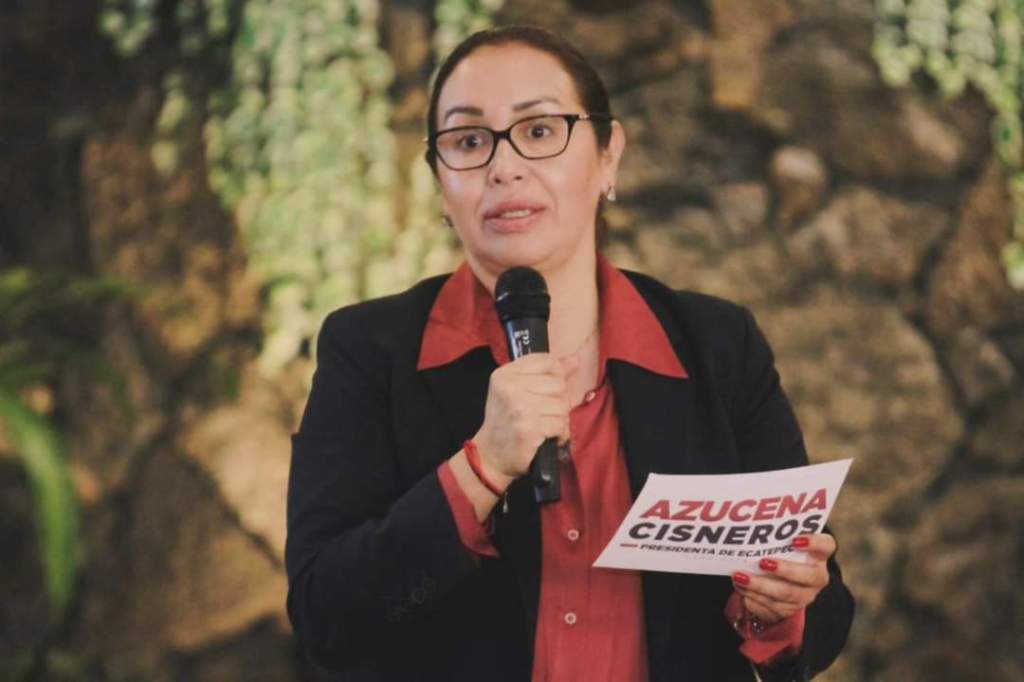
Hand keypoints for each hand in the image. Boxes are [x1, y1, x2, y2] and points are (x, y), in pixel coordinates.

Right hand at [473, 353, 578, 485]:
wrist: (489, 456)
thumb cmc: (505, 422)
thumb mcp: (516, 391)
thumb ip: (545, 373)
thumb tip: (574, 359)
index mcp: (505, 374)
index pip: (547, 361)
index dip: (556, 375)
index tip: (548, 391)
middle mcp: (510, 387)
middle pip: (558, 384)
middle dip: (559, 401)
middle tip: (544, 414)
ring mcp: (519, 408)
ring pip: (562, 405)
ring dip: (560, 419)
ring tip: (545, 426)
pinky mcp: (529, 428)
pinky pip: (561, 425)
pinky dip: (560, 434)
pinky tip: (547, 437)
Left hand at [731, 534, 835, 625]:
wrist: (779, 582)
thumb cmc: (778, 554)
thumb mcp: (779, 544)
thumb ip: (773, 536)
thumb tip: (749, 527)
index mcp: (818, 555)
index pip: (826, 545)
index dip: (815, 543)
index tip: (795, 540)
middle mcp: (817, 577)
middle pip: (807, 575)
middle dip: (784, 569)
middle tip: (762, 563)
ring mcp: (806, 596)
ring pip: (787, 594)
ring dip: (761, 585)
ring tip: (740, 577)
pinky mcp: (791, 610)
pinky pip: (773, 607)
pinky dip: (755, 597)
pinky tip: (741, 588)